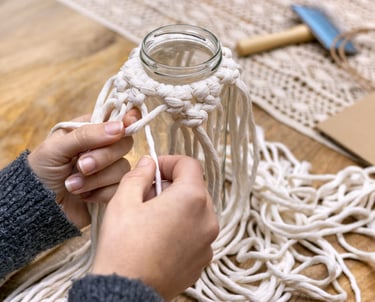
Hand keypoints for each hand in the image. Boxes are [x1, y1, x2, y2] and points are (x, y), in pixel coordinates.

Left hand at [27, 110, 139, 228]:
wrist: (36, 208)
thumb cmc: (40, 173)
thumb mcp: (56, 148)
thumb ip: (87, 135)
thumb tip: (120, 126)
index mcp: (90, 130)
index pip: (117, 119)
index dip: (127, 120)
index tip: (127, 125)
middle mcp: (103, 148)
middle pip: (124, 144)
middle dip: (103, 158)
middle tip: (81, 166)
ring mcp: (108, 170)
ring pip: (123, 168)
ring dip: (96, 179)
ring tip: (72, 186)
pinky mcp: (110, 191)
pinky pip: (120, 188)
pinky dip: (100, 193)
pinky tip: (83, 196)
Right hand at [92, 155, 219, 299]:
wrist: (126, 292)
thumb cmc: (123, 246)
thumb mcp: (124, 200)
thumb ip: (139, 175)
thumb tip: (149, 163)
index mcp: (192, 199)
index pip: (190, 165)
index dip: (170, 162)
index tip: (153, 170)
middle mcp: (208, 219)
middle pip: (194, 188)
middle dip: (171, 185)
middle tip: (146, 196)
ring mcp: (208, 242)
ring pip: (196, 211)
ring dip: (177, 207)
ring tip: (151, 219)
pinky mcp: (203, 260)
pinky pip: (196, 233)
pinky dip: (182, 228)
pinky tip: (159, 238)